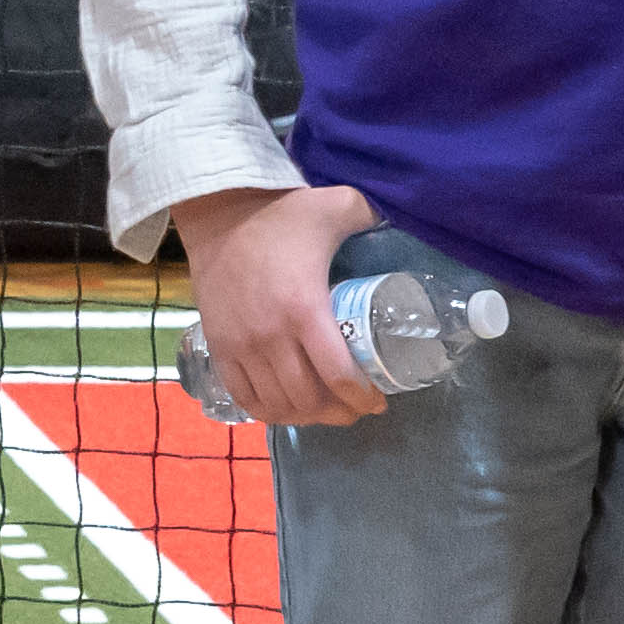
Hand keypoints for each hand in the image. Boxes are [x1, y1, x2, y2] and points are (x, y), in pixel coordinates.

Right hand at [177, 181, 385, 424]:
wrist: (218, 213)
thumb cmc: (281, 214)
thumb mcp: (335, 206)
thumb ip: (371, 215)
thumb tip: (404, 219)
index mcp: (305, 309)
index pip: (339, 375)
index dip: (362, 398)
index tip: (378, 402)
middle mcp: (271, 337)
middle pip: (309, 399)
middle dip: (338, 413)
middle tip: (355, 409)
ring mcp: (241, 346)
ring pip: (277, 404)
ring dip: (305, 416)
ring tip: (323, 410)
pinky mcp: (218, 347)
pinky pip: (244, 396)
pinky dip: (268, 411)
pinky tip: (286, 408)